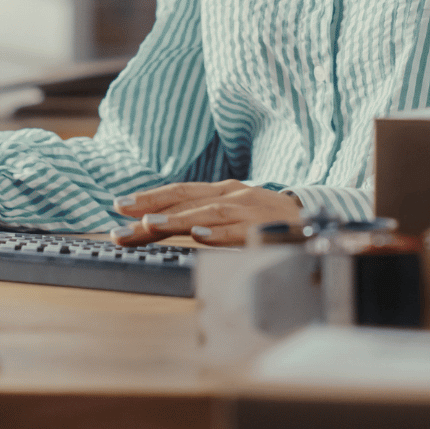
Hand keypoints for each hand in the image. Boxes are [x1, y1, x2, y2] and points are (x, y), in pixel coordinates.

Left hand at [109, 180, 300, 246]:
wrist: (311, 218)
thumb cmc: (264, 217)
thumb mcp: (230, 210)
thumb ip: (200, 216)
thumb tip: (159, 225)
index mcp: (219, 191)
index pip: (178, 192)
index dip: (148, 198)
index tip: (118, 207)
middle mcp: (231, 195)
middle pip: (185, 200)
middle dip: (151, 209)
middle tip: (122, 218)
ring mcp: (247, 210)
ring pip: (207, 213)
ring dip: (178, 220)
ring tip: (152, 226)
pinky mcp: (263, 227)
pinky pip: (238, 231)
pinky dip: (218, 233)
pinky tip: (199, 237)